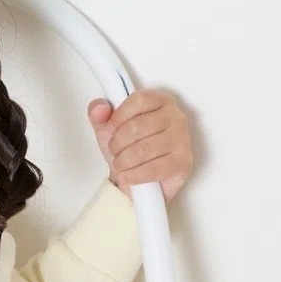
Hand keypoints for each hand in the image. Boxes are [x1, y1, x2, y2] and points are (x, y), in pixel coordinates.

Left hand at [87, 88, 192, 202]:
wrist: (139, 181)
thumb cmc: (128, 148)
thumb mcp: (107, 128)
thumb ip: (98, 113)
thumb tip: (99, 108)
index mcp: (160, 101)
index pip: (139, 100)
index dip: (118, 116)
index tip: (110, 128)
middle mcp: (176, 117)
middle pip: (138, 126)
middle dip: (117, 143)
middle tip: (114, 152)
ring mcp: (182, 140)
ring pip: (143, 149)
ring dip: (123, 161)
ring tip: (119, 165)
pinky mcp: (182, 163)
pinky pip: (153, 169)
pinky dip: (133, 175)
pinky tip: (127, 176)